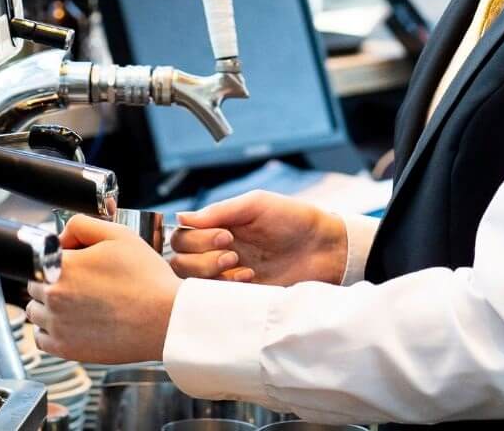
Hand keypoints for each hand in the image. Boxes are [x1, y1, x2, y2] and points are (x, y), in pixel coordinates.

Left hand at [26, 215, 178, 364]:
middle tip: (83, 281)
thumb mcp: (118, 234)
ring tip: (80, 302)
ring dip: (49, 304)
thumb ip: (81, 224)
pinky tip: (72, 322)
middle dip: (52, 278)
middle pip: (34, 283)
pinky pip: (41, 338)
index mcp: (62, 266)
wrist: (165, 318)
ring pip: (35, 310)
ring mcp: (58, 325)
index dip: (59, 256)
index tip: (77, 261)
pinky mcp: (66, 348)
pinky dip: (50, 330)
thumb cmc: (147, 278)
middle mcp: (54, 296)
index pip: (40, 256)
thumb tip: (60, 236)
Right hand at [168, 190, 346, 286]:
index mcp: (218, 227)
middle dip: (201, 257)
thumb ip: (219, 211)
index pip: (181, 237)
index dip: (196, 238)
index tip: (225, 235)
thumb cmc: (293, 219)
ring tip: (239, 265)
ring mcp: (227, 275)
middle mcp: (217, 251)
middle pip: (179, 261)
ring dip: (210, 273)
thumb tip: (181, 217)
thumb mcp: (256, 204)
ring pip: (191, 282)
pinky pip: (214, 298)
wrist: (324, 248)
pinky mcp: (240, 294)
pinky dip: (226, 288)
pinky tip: (250, 279)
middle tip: (231, 251)